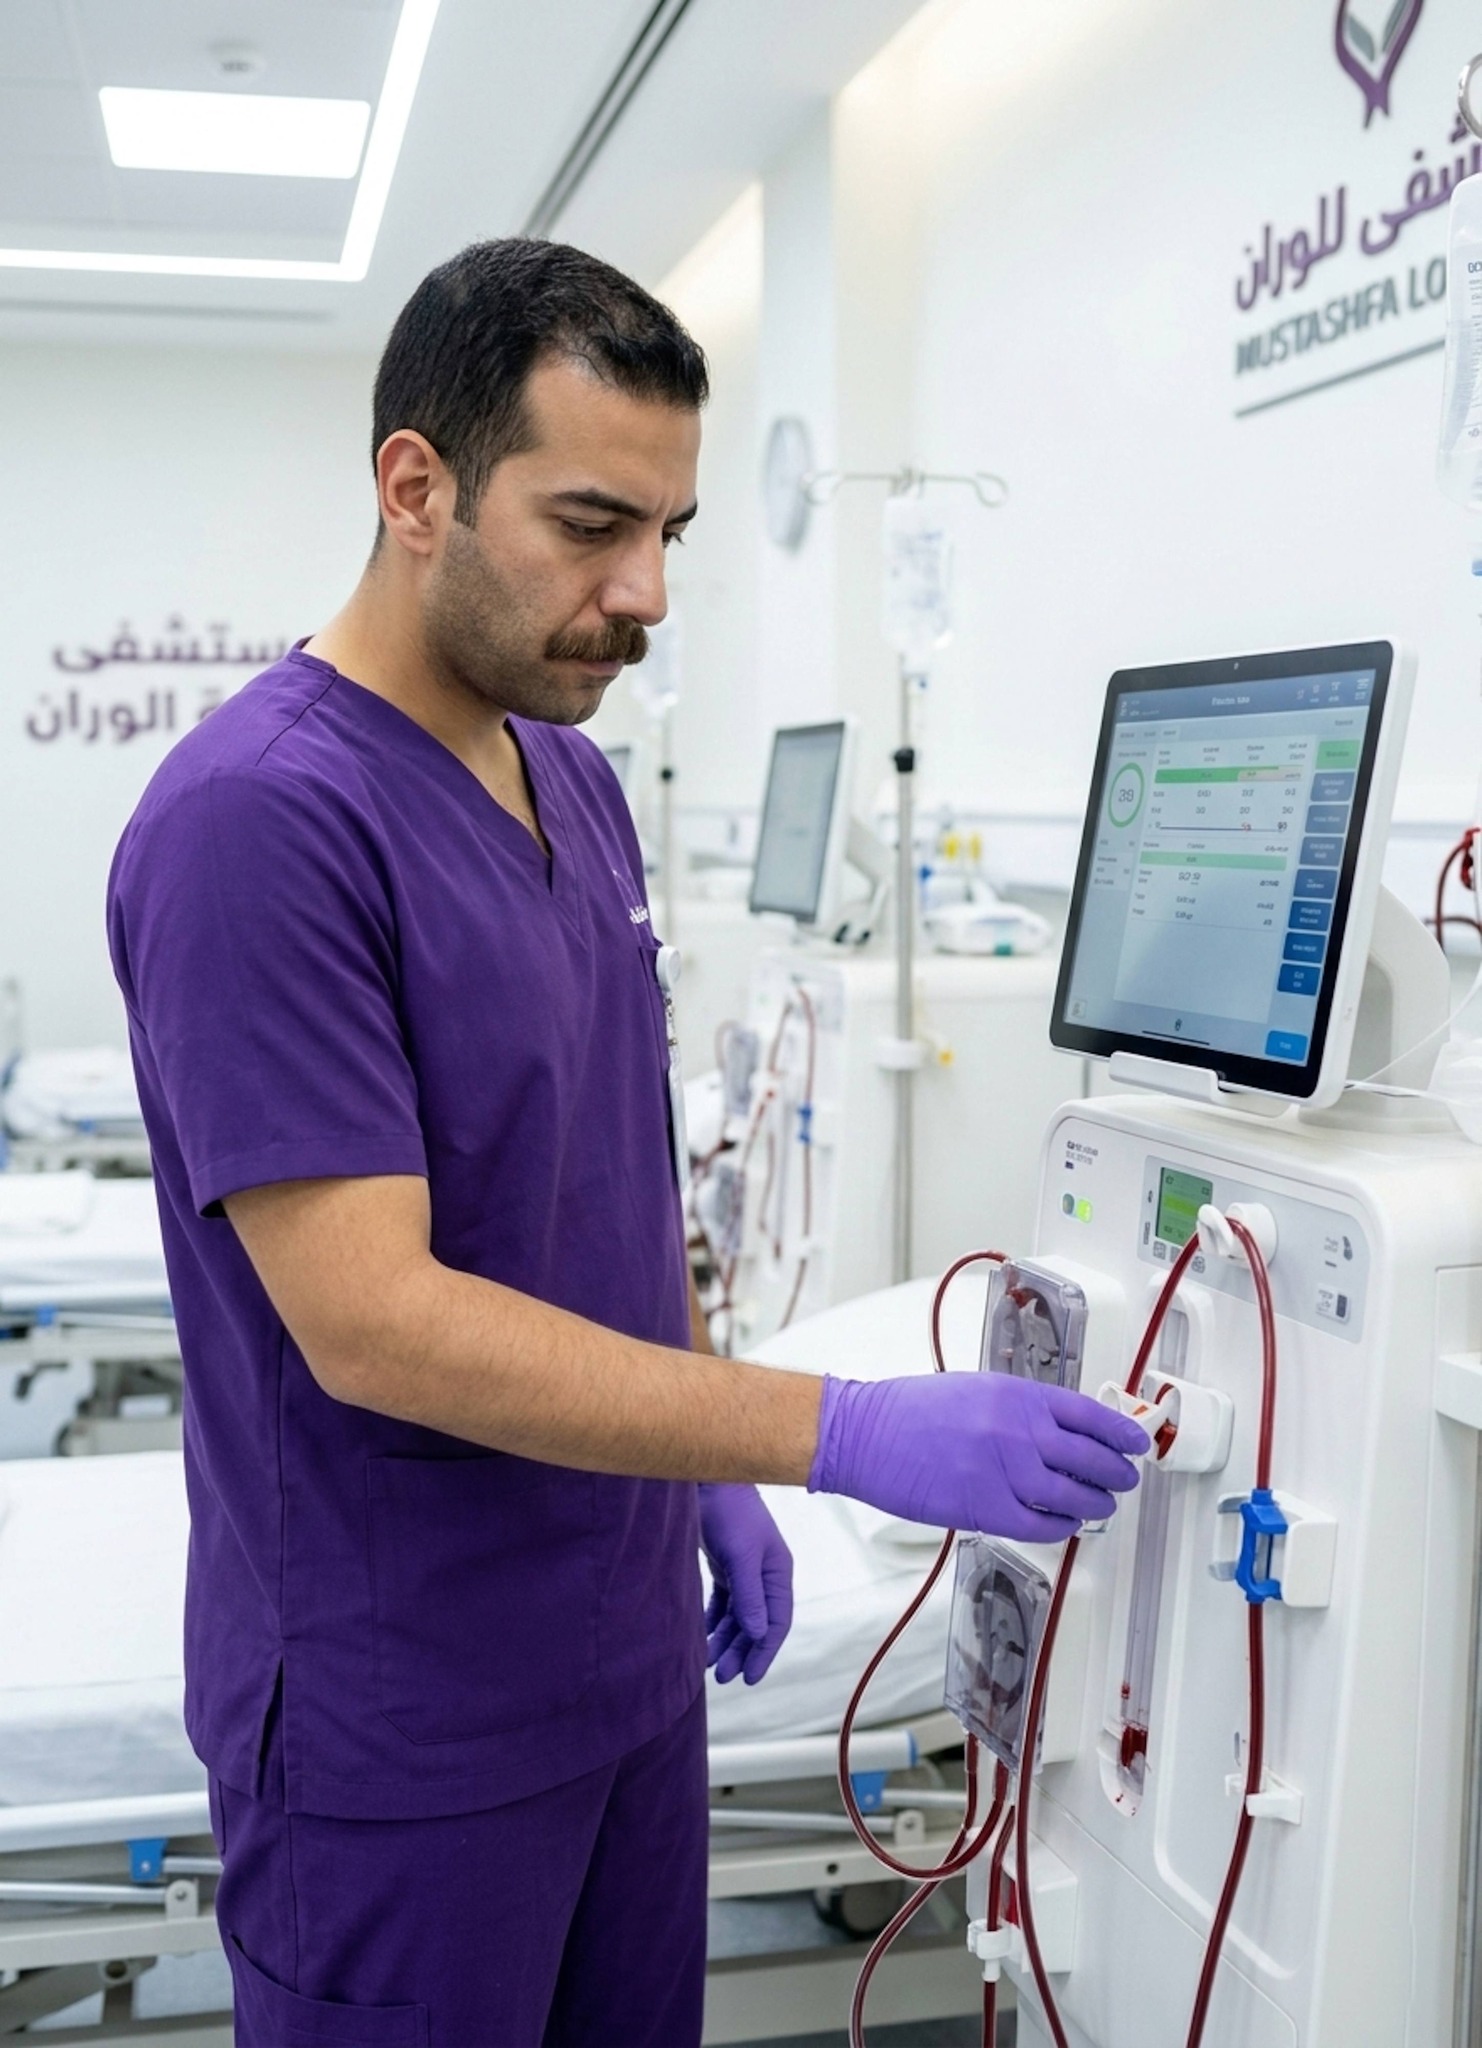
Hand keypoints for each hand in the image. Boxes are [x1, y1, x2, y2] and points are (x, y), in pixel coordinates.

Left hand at [699, 1483, 793, 1684]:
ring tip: (709, 1662)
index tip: (749, 1678)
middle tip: (722, 1677)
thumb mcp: (741, 1556)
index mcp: (777, 1574)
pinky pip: (723, 1604)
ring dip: (726, 1640)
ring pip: (738, 1616)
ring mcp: (744, 1571)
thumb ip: (749, 1596)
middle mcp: (764, 1576)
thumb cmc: (730, 1514)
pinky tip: (704, 1637)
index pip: (777, 1623)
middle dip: (740, 1651)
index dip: (764, 1652)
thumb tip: (758, 1634)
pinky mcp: (725, 1566)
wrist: (707, 1482)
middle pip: (756, 1624)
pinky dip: (715, 1622)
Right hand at [808, 1371, 1148, 1543]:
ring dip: (1094, 1503)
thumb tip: (1061, 1431)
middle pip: (1090, 1457)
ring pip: (1073, 1495)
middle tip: (1124, 1479)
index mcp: (1016, 1395)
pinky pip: (1041, 1525)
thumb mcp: (976, 1389)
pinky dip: (1062, 1527)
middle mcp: (1017, 1431)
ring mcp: (1003, 1471)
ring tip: (1102, 1505)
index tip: (1136, 1443)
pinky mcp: (984, 1508)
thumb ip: (1020, 1408)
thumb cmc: (911, 1409)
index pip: (1089, 1414)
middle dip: (1116, 1472)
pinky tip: (1066, 1524)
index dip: (1121, 1433)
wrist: (865, 1434)